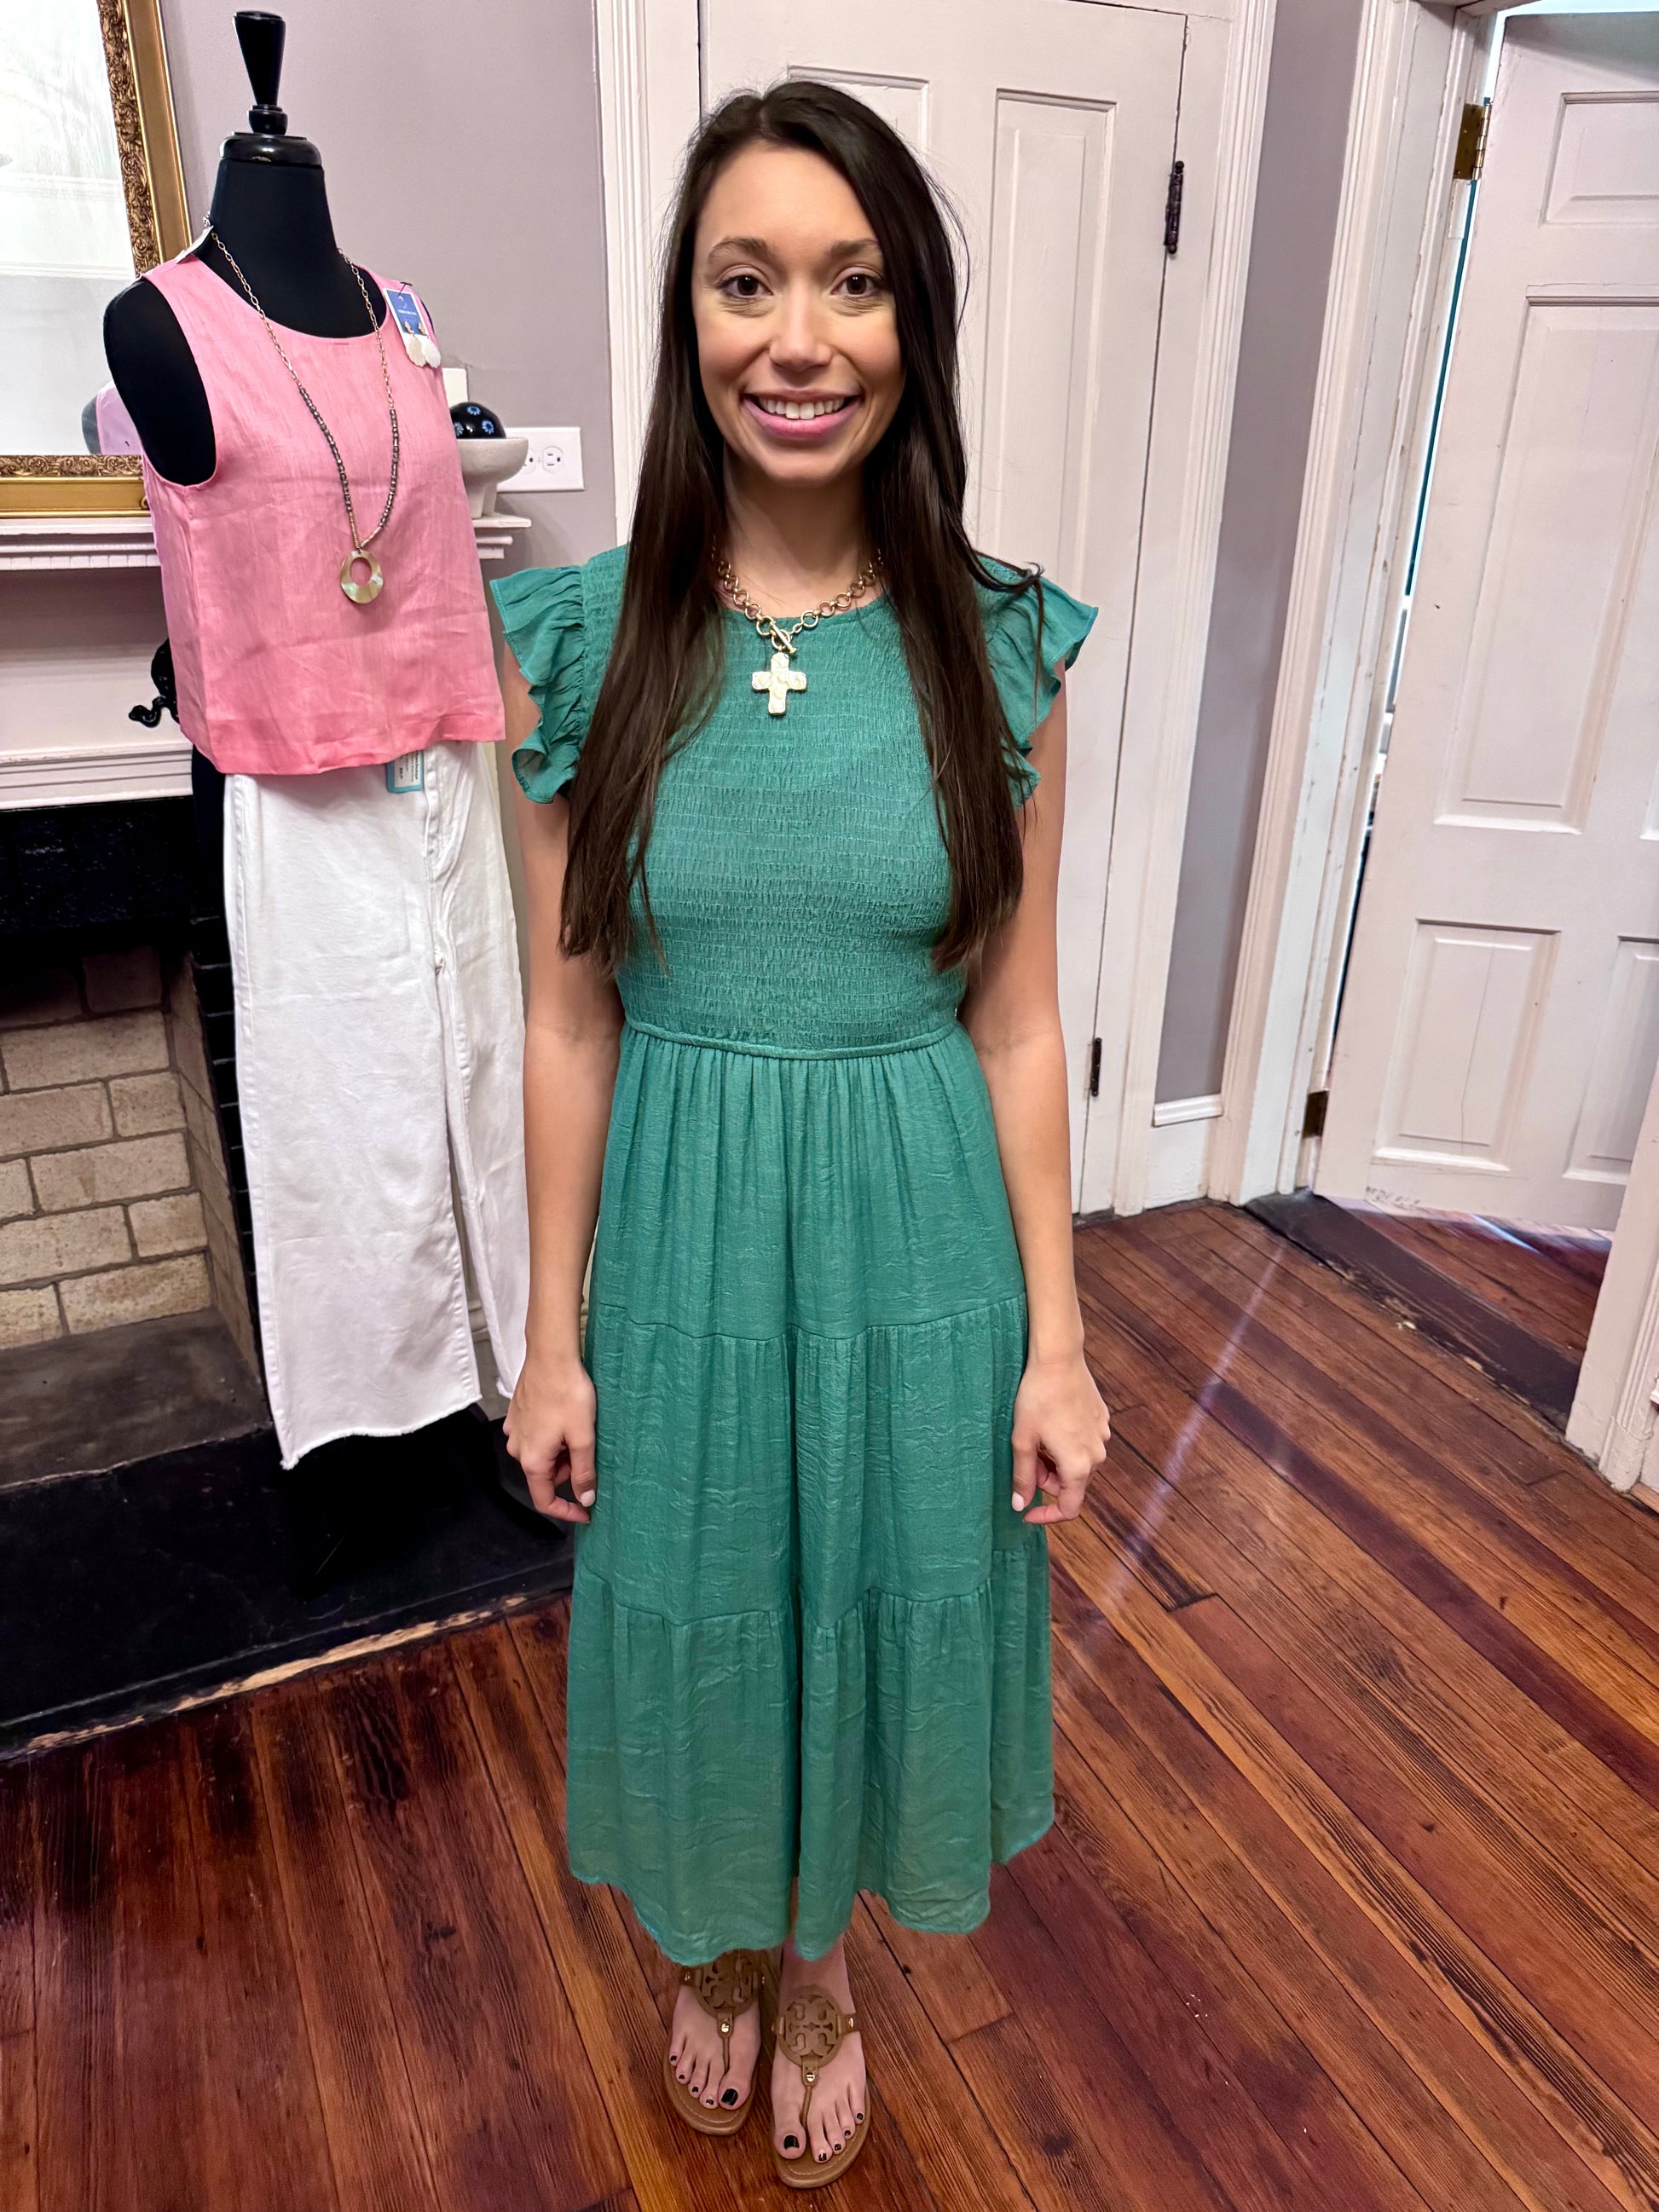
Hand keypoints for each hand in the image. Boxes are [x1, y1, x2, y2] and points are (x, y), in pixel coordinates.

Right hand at [504, 1349, 597, 1524]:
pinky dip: (553, 1437)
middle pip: (545, 1476)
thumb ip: (584, 1472)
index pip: (544, 1501)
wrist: (550, 1356)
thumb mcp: (583, 1437)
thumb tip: (585, 1498)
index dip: (566, 1511)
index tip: (586, 1512)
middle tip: (589, 1449)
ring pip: (542, 1456)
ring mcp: (515, 1431)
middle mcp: (518, 1449)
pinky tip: (565, 1418)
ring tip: (578, 1428)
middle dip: (568, 1471)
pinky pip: (536, 1438)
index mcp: (533, 1460)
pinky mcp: (517, 1416)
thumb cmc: (567, 1393)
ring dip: (561, 1452)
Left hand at [1011, 1347, 1110, 1524]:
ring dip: (1055, 1461)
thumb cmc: (1037, 1398)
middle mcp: (1096, 1455)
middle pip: (1071, 1484)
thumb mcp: (1022, 1440)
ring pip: (1077, 1463)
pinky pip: (1083, 1443)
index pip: (1069, 1508)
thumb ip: (1022, 1476)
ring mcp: (1102, 1436)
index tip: (1027, 1510)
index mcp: (1078, 1465)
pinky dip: (1066, 1444)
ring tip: (1036, 1437)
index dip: (1047, 1516)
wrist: (1059, 1359)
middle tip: (1024, 1457)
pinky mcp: (1101, 1420)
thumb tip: (1019, 1505)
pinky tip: (1051, 1423)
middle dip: (1046, 1479)